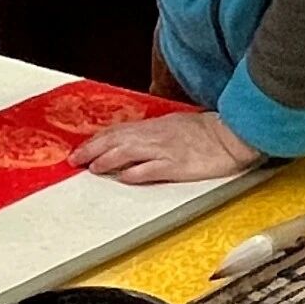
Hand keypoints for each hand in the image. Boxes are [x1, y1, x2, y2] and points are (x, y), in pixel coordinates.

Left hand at [71, 111, 261, 184]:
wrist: (229, 134)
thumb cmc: (203, 131)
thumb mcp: (172, 126)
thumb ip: (150, 133)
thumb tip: (129, 140)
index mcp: (153, 127)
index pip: (117, 131)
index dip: (97, 140)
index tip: (81, 148)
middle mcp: (154, 137)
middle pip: (117, 140)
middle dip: (94, 149)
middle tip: (75, 159)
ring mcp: (166, 150)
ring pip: (130, 152)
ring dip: (109, 159)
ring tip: (93, 167)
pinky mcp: (179, 165)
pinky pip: (154, 168)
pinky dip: (138, 173)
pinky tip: (125, 177)